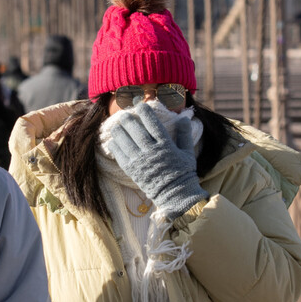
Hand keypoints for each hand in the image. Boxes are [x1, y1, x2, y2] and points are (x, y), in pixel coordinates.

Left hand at [108, 103, 208, 218]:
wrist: (175, 195)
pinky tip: (112, 141)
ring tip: (115, 125)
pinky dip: (115, 147)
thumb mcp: (188, 152)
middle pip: (136, 132)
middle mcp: (152, 152)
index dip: (146, 113)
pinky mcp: (132, 171)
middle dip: (129, 120)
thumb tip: (185, 117)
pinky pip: (120, 156)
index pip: (154, 125)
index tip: (140, 106)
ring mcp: (140, 162)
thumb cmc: (183, 172)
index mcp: (166, 146)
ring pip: (126, 142)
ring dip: (119, 132)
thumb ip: (185, 134)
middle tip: (123, 114)